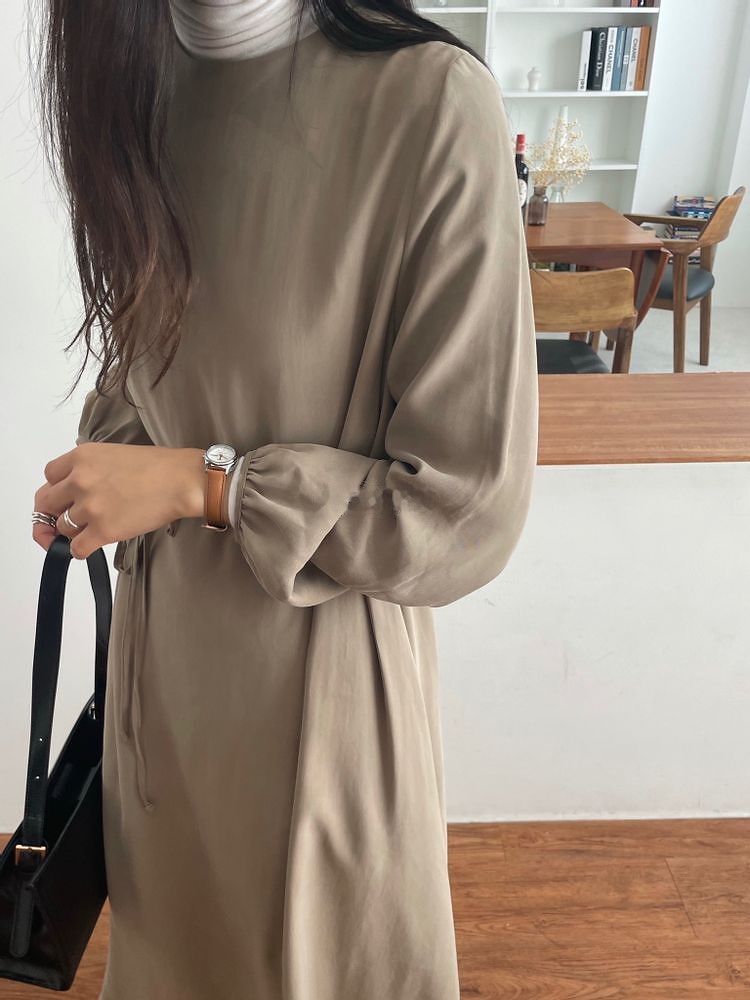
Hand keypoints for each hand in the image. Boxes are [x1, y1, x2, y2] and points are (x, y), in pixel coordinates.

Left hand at [33, 443, 205, 558]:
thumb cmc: (157, 466)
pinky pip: (76, 549)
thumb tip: (76, 491)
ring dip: (74, 531)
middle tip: (63, 522)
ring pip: (62, 527)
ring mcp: (90, 507)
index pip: (49, 476)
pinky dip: (80, 551)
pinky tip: (91, 546)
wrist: (181, 482)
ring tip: (94, 528)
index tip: (63, 499)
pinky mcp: (103, 531)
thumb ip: (89, 468)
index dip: (55, 489)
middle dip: (53, 513)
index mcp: (81, 457)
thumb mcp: (113, 454)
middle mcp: (79, 480)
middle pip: (46, 503)